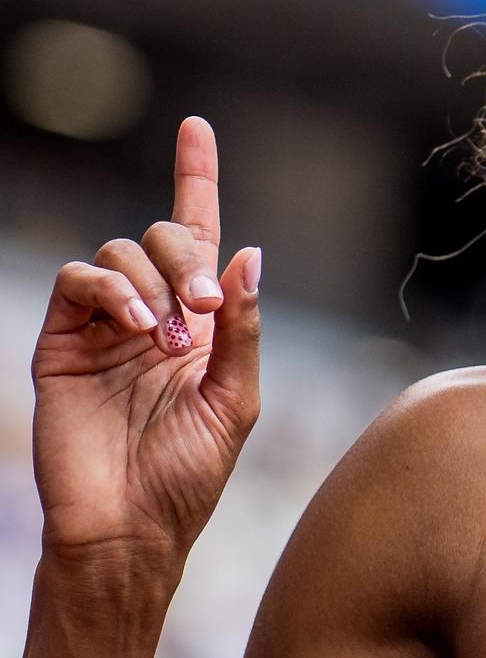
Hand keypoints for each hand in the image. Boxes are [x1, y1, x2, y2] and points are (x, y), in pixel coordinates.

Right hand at [30, 115, 261, 572]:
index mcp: (198, 329)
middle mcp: (150, 317)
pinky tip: (135, 326)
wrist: (129, 530)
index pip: (199, 239)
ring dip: (154, 283)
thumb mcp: (235, 403)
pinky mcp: (62, 340)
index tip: (196, 128)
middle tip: (206, 311)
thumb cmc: (187, 479)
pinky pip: (80, 280)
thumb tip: (251, 253)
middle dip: (189, 260)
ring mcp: (103, 327)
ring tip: (168, 342)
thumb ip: (243, 330)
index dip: (196, 180)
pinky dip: (111, 289)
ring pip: (121, 251)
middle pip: (165, 238)